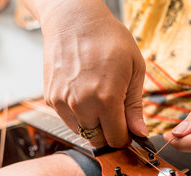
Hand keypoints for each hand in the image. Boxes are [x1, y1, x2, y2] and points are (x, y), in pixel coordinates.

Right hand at [38, 0, 146, 147]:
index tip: (128, 131)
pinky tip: (84, 94)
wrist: (74, 20)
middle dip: (109, 132)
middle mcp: (82, 105)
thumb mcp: (134, 69)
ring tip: (99, 100)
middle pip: (98, 140)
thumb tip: (139, 133)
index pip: (116, 139)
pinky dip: (78, 115)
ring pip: (82, 132)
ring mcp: (63, 102)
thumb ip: (135, 106)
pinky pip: (67, 120)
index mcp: (106, 99)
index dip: (125, 138)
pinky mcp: (51, 98)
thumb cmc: (108, 39)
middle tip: (115, 114)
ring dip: (93, 125)